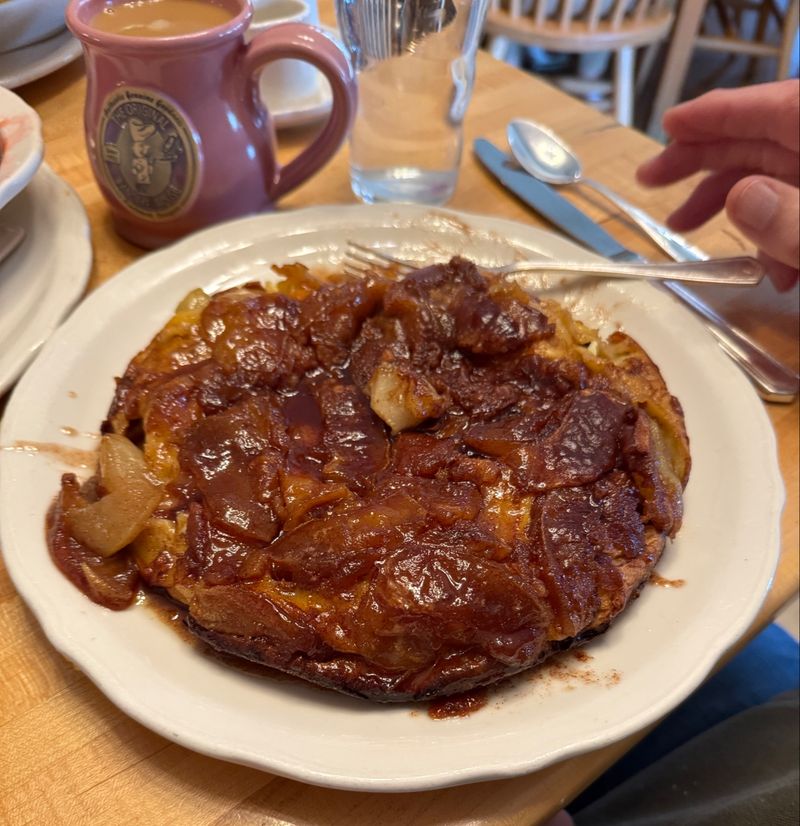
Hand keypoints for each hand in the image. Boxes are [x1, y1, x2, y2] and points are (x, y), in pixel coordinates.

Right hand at [637, 80, 798, 290]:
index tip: (668, 124)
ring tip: (681, 229)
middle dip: (702, 162)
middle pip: (760, 142)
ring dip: (730, 207)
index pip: (767, 109)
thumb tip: (740, 200)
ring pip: (775, 181)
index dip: (713, 115)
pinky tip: (769, 273)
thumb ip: (793, 219)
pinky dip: (777, 237)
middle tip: (649, 179)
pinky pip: (797, 212)